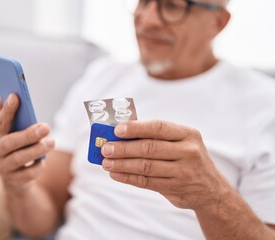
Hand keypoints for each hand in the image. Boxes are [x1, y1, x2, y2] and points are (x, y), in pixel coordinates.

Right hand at [0, 94, 54, 193]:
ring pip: (19, 159)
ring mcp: (4, 168)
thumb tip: (7, 95)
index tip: (15, 96)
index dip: (7, 109)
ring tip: (52, 142)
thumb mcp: (13, 134)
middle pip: (10, 143)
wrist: (15, 181)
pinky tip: (43, 161)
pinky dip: (38, 166)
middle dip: (28, 134)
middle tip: (46, 127)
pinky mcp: (14, 181)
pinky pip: (28, 174)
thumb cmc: (17, 150)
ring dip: (37, 150)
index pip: (1, 121)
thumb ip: (10, 117)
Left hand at [101, 120, 229, 209]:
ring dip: (122, 164)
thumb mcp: (182, 142)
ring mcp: (183, 172)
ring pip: (145, 167)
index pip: (158, 127)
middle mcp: (188, 152)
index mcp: (188, 134)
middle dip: (123, 148)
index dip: (135, 128)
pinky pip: (146, 182)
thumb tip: (121, 133)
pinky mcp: (175, 188)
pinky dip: (128, 178)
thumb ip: (156, 137)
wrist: (211, 190)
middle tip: (105, 149)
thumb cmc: (187, 158)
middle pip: (149, 148)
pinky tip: (115, 174)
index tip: (116, 130)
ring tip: (106, 163)